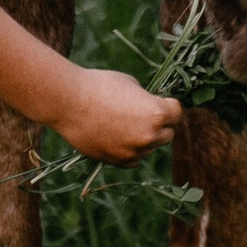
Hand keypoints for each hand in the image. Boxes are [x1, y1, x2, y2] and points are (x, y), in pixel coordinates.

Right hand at [51, 70, 181, 163]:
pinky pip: (134, 157)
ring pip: (149, 147)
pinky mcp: (118, 161)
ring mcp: (134, 152)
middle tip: (142, 113)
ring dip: (143, 137)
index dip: (170, 106)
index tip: (162, 102)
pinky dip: (130, 149)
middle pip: (167, 133)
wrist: (68, 102)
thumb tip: (154, 109)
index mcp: (157, 114)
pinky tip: (115, 134)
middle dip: (159, 124)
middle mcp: (149, 136)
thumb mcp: (132, 85)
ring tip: (122, 122)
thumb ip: (147, 101)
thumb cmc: (100, 86)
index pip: (177, 113)